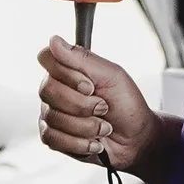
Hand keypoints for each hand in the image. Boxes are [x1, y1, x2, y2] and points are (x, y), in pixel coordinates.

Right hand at [40, 40, 166, 178]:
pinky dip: (79, 143)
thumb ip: (82, 58)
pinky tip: (94, 141)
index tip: (90, 85)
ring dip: (87, 127)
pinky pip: (52, 139)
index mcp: (68, 70)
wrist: (136, 138)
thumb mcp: (112, 75)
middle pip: (48, 90)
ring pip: (53, 118)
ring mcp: (51, 113)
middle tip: (103, 107)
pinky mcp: (52, 136)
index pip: (46, 58)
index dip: (67, 74)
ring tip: (103, 127)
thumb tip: (54, 40)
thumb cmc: (126, 104)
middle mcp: (55, 89)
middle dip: (82, 105)